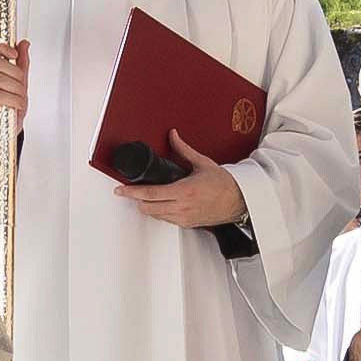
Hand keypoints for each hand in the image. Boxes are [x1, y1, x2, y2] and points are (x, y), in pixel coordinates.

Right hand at [0, 36, 28, 134]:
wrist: (3, 132)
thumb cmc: (9, 107)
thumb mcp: (20, 83)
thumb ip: (21, 64)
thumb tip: (24, 44)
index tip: (13, 53)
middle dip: (16, 73)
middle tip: (22, 86)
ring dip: (16, 89)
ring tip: (20, 99)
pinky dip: (12, 100)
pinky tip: (16, 105)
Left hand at [112, 132, 247, 230]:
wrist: (240, 200)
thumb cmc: (225, 184)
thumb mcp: (202, 163)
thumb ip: (183, 149)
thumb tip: (173, 136)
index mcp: (184, 191)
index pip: (150, 194)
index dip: (131, 192)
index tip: (120, 190)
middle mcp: (182, 207)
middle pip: (148, 208)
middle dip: (136, 200)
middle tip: (130, 192)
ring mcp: (184, 218)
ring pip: (155, 216)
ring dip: (148, 207)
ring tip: (146, 197)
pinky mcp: (188, 224)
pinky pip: (167, 220)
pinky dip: (160, 212)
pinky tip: (162, 204)